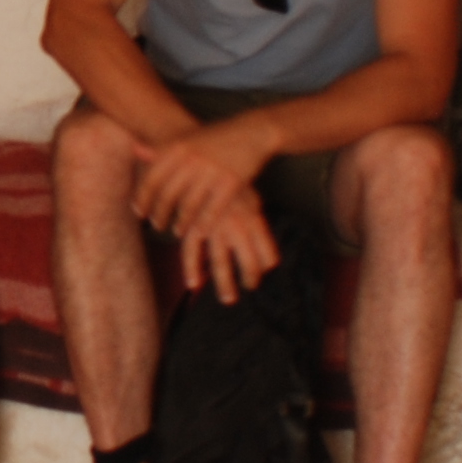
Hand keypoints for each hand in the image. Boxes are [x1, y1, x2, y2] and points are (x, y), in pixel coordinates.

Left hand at [131, 115, 276, 243]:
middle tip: (156, 225)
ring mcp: (212, 171)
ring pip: (189, 205)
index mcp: (177, 147)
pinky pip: (213, 210)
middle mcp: (192, 158)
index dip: (142, 198)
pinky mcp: (232, 182)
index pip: (152, 178)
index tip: (139, 212)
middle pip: (167, 195)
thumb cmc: (214, 138)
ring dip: (181, 222)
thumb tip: (135, 149)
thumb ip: (162, 147)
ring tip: (176, 230)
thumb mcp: (187, 138)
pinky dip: (204, 224)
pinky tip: (200, 232)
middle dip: (159, 214)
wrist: (252, 131)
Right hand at [173, 189, 280, 303]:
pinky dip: (193, 268)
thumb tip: (269, 262)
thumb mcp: (251, 199)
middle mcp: (236, 226)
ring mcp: (215, 227)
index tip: (265, 270)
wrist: (204, 163)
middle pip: (248, 262)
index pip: (267, 252)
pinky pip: (192, 251)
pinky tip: (194, 285)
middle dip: (250, 279)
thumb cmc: (230, 184)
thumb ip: (257, 225)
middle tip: (250, 288)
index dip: (267, 263)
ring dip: (226, 283)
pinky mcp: (194, 226)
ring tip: (229, 299)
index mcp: (253, 218)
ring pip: (222, 262)